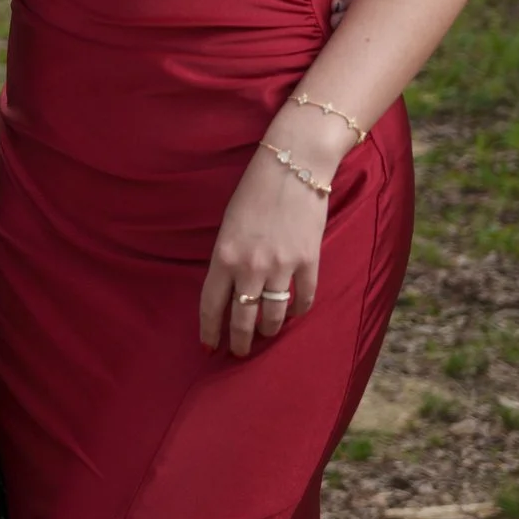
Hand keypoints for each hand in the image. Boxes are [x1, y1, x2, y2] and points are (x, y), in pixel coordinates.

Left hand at [198, 141, 328, 355]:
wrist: (294, 166)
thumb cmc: (254, 191)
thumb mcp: (228, 225)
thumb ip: (227, 258)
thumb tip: (229, 288)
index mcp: (223, 256)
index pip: (212, 305)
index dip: (210, 330)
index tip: (210, 346)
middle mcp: (250, 266)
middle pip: (243, 318)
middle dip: (240, 341)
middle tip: (239, 353)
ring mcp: (282, 266)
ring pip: (273, 315)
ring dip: (268, 330)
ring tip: (265, 335)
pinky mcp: (309, 261)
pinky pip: (303, 299)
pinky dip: (297, 311)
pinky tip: (292, 315)